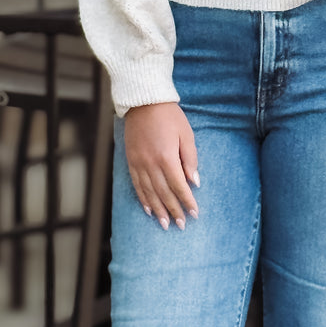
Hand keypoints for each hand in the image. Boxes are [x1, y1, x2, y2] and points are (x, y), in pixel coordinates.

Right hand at [123, 102, 199, 230]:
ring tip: (165, 224)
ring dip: (158, 209)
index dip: (187, 201)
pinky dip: (143, 198)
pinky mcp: (131, 161)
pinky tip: (148, 209)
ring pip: (149, 192)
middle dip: (174, 210)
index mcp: (167, 157)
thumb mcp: (186, 134)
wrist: (143, 101)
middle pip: (164, 193)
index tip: (194, 213)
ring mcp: (138, 163)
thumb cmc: (169, 116)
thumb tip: (195, 182)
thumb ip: (190, 159)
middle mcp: (151, 164)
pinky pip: (137, 184)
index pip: (179, 186)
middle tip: (181, 225)